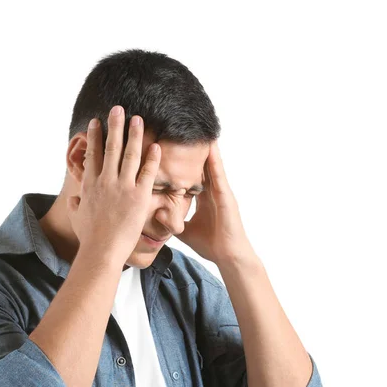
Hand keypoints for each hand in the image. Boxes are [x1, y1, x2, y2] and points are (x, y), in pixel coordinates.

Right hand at [66, 105, 161, 263]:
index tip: (97, 122)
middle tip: (118, 109)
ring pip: (130, 154)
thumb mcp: (77, 218)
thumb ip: (75, 205)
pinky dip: (152, 158)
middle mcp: (106, 181)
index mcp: (90, 185)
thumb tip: (72, 200)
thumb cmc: (89, 238)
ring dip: (134, 135)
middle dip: (115, 126)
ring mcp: (123, 187)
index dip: (95, 136)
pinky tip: (156, 145)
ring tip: (138, 119)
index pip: (92, 154)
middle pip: (111, 147)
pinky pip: (148, 172)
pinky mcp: (139, 196)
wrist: (102, 250)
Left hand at [174, 140, 254, 263]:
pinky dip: (215, 160)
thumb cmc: (211, 245)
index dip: (182, 163)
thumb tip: (157, 216)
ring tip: (198, 129)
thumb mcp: (186, 231)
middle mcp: (213, 192)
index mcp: (204, 199)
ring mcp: (221, 193)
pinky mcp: (227, 197)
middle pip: (200, 166)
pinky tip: (211, 147)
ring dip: (205, 148)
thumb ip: (172, 223)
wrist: (229, 257)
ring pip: (211, 165)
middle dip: (192, 149)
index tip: (171, 148)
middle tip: (182, 129)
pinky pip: (219, 174)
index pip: (190, 176)